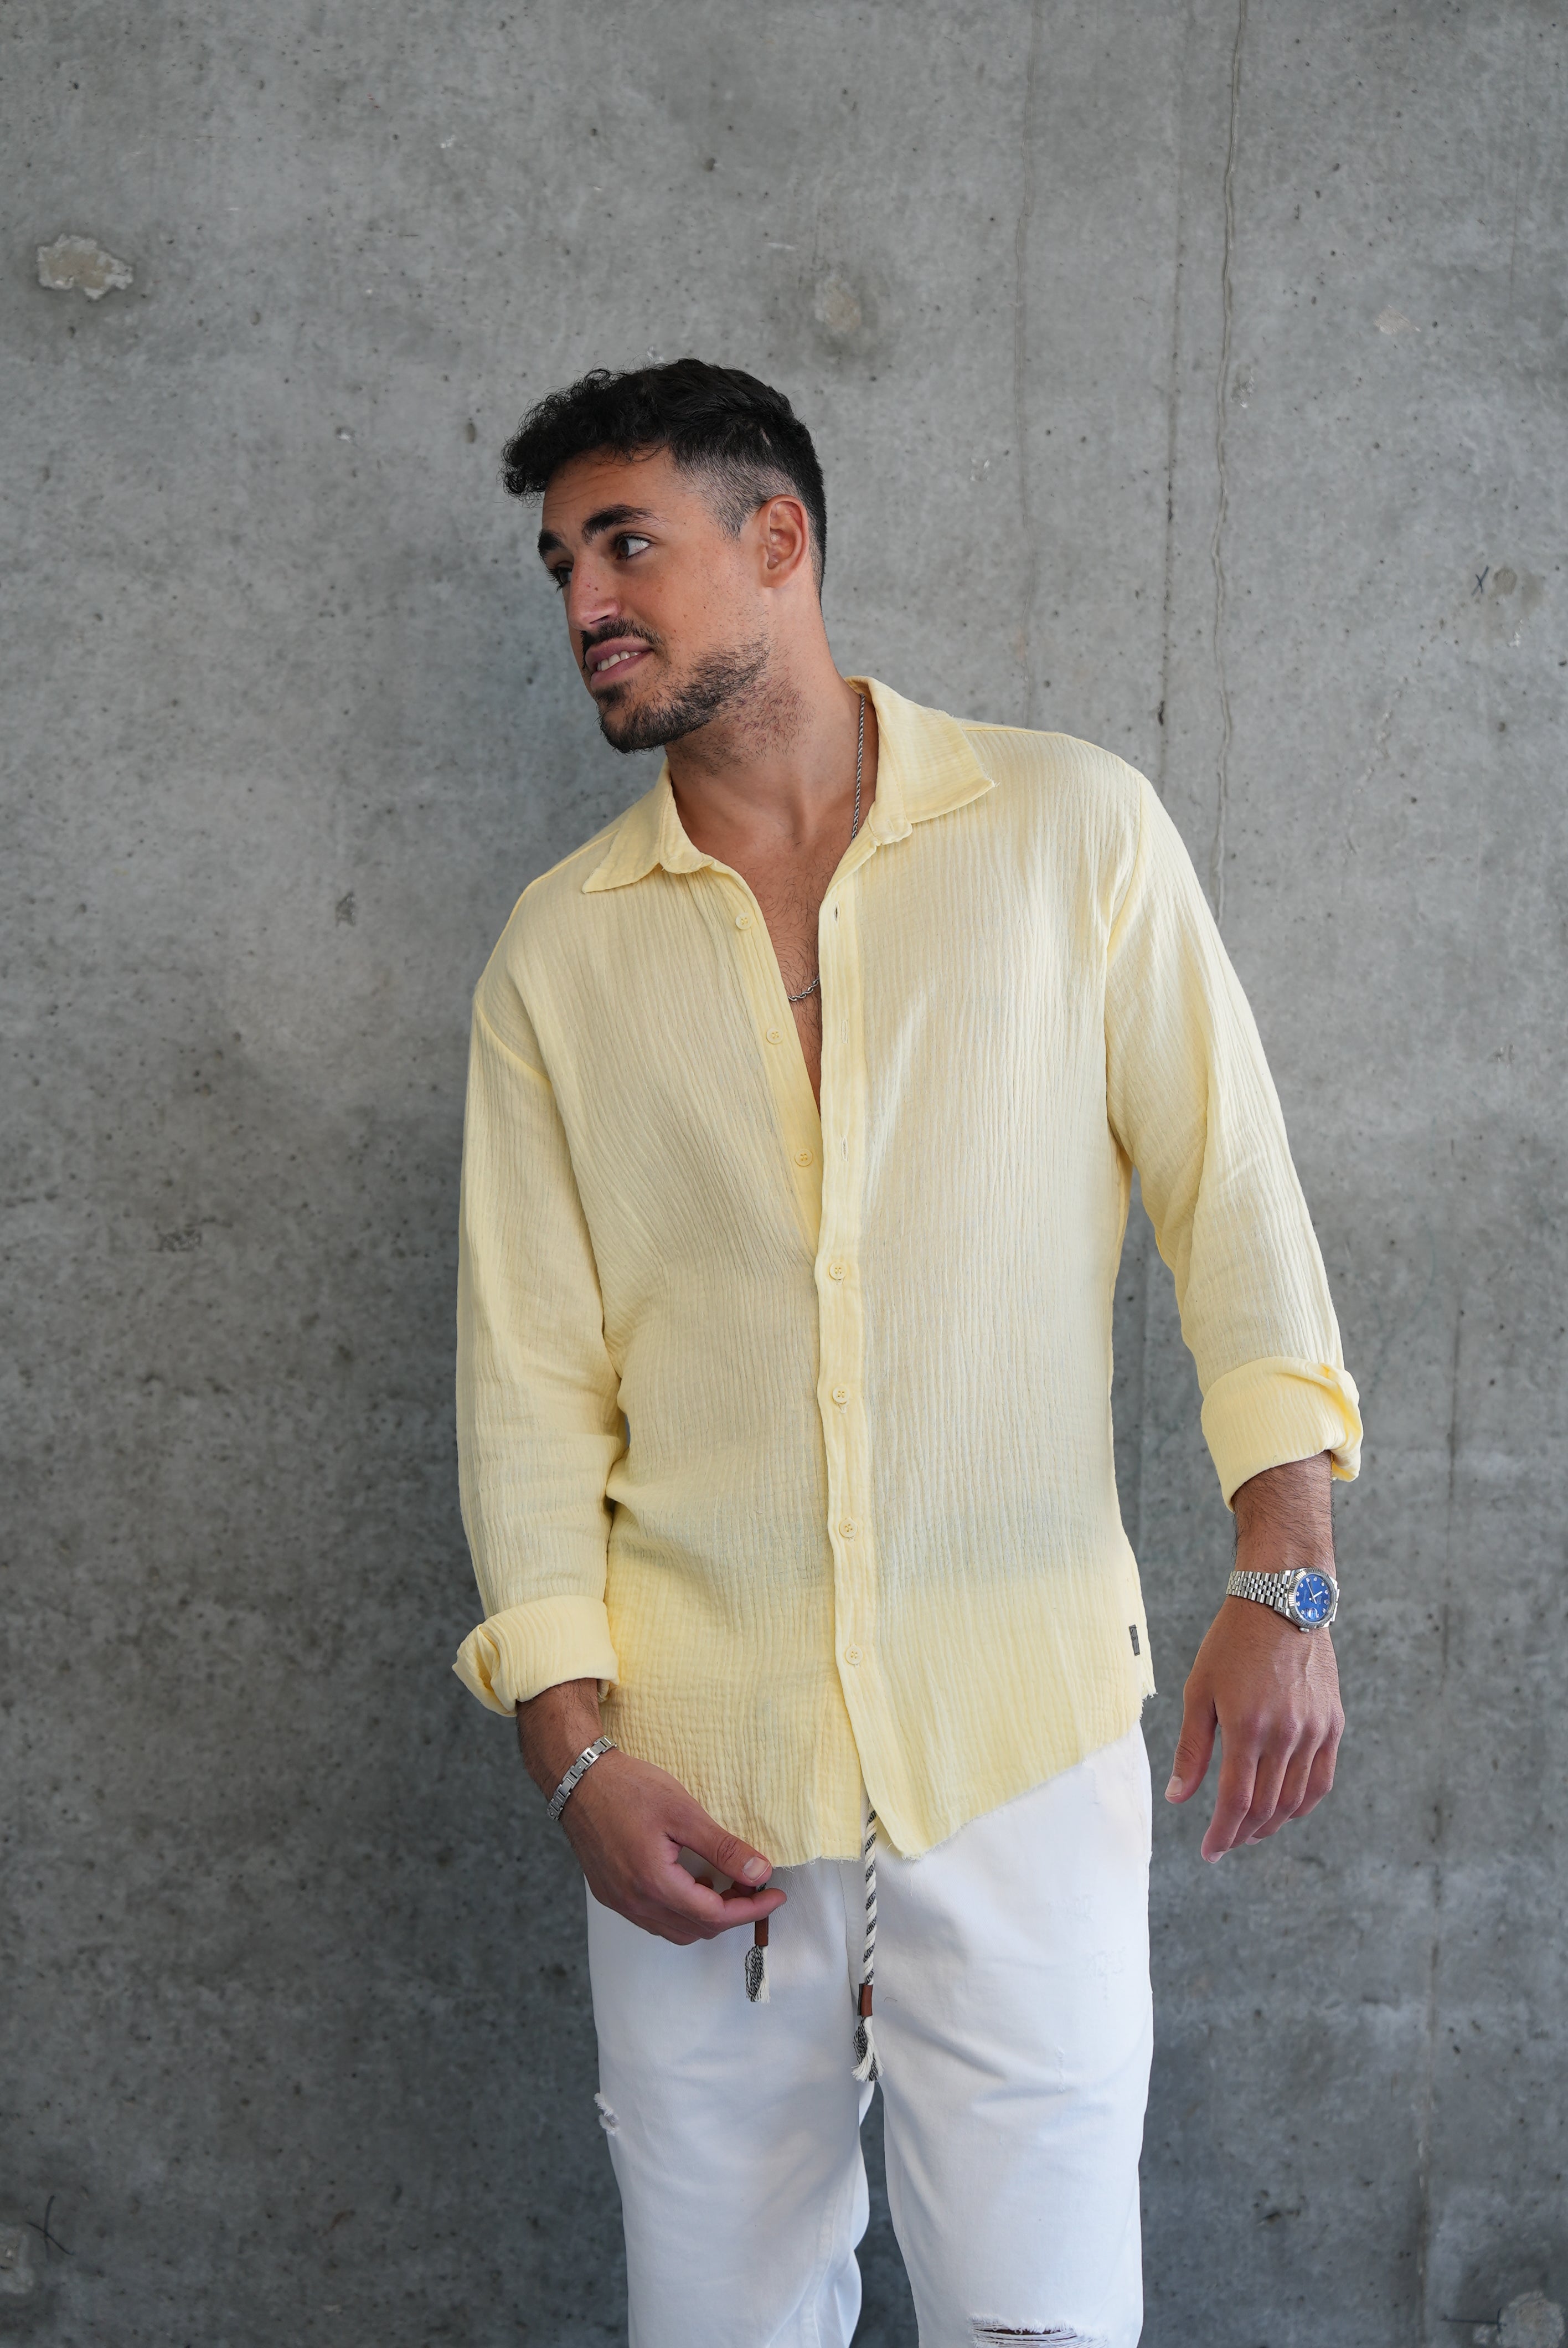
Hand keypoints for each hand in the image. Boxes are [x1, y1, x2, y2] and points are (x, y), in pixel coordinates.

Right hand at [518, 1679, 785, 1944]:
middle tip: (754, 1886)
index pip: (714, 1915)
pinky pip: (655, 1919)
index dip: (751, 1909)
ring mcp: (620, 1902)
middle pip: (697, 1929)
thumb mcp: (683, 1811)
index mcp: (654, 1883)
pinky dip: (681, 1910)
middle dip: (732, 1913)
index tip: (775, 1895)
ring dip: (706, 1916)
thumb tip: (760, 1872)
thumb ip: (722, 1847)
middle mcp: (635, 1902)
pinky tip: (690, 1882)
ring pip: (675, 1930)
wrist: (578, 1779)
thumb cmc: (628, 1789)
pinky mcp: (611, 1894)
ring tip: (725, 1884)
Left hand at [1164, 1454, 1344, 1861]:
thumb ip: (1192, 1749)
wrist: (1283, 1601)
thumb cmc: (1232, 1643)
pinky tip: (1285, 1810)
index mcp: (1248, 1728)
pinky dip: (1302, 1804)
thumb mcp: (1199, 1690)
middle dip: (1241, 1834)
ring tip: (1249, 1831)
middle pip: (1266, 1808)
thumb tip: (1179, 1799)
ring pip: (1295, 1801)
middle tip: (1223, 1843)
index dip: (1221, 1834)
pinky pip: (1321, 1780)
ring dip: (1272, 1825)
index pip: (1236, 1803)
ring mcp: (1315, 1731)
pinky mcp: (1333, 1724)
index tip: (1208, 1851)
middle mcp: (1287, 1735)